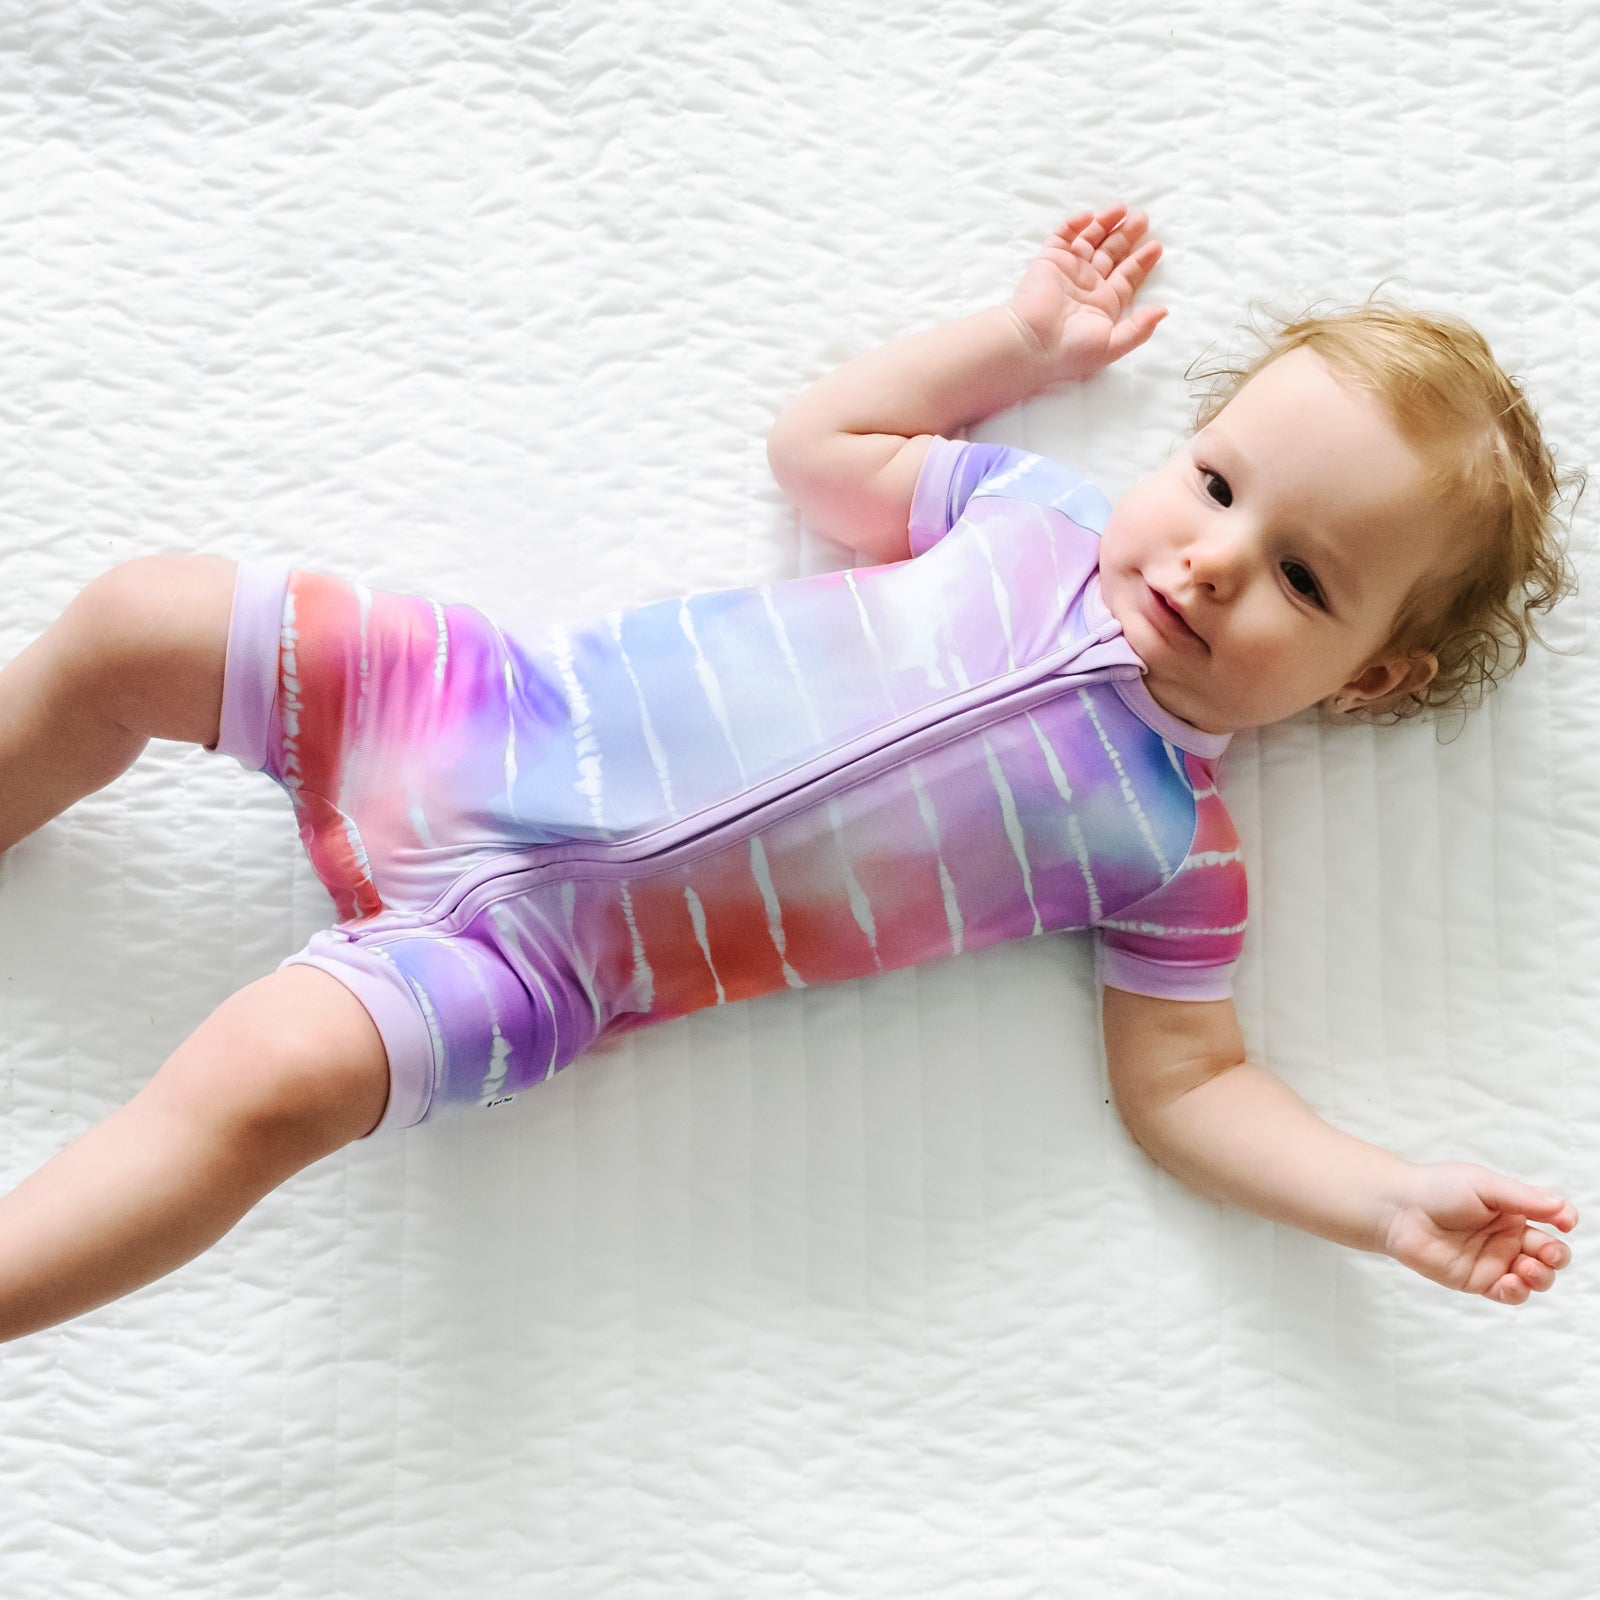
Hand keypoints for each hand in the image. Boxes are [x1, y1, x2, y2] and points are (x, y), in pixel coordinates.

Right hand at [1006, 202, 1166, 383]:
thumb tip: (1164, 311)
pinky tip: (1089, 216)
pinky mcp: (1049, 261)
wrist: (1032, 343)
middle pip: (1111, 253)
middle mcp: (1087, 285)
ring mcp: (1068, 271)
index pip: (1126, 277)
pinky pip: (1063, 236)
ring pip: (1090, 240)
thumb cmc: (1071, 351)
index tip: (1156, 246)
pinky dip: (1074, 225)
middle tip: (1143, 218)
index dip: (1141, 261)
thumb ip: (1139, 329)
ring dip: (1105, 224)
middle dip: (1127, 236)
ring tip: (1122, 209)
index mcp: (1103, 304)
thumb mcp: (1113, 345)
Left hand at [1380, 1162, 1577, 1304]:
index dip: (1564, 1221)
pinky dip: (1517, 1292)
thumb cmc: (1438, 1189)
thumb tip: (1562, 1207)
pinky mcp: (1479, 1280)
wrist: (1399, 1210)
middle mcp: (1508, 1236)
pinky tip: (1510, 1282)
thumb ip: (1523, 1198)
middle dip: (1557, 1256)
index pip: (1552, 1219)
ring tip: (1526, 1267)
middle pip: (1551, 1253)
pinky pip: (1509, 1294)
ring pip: (1536, 1278)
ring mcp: (1495, 1260)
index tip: (1565, 1221)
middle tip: (1546, 1252)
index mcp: (1513, 1210)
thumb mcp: (1484, 1185)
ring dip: (1542, 1277)